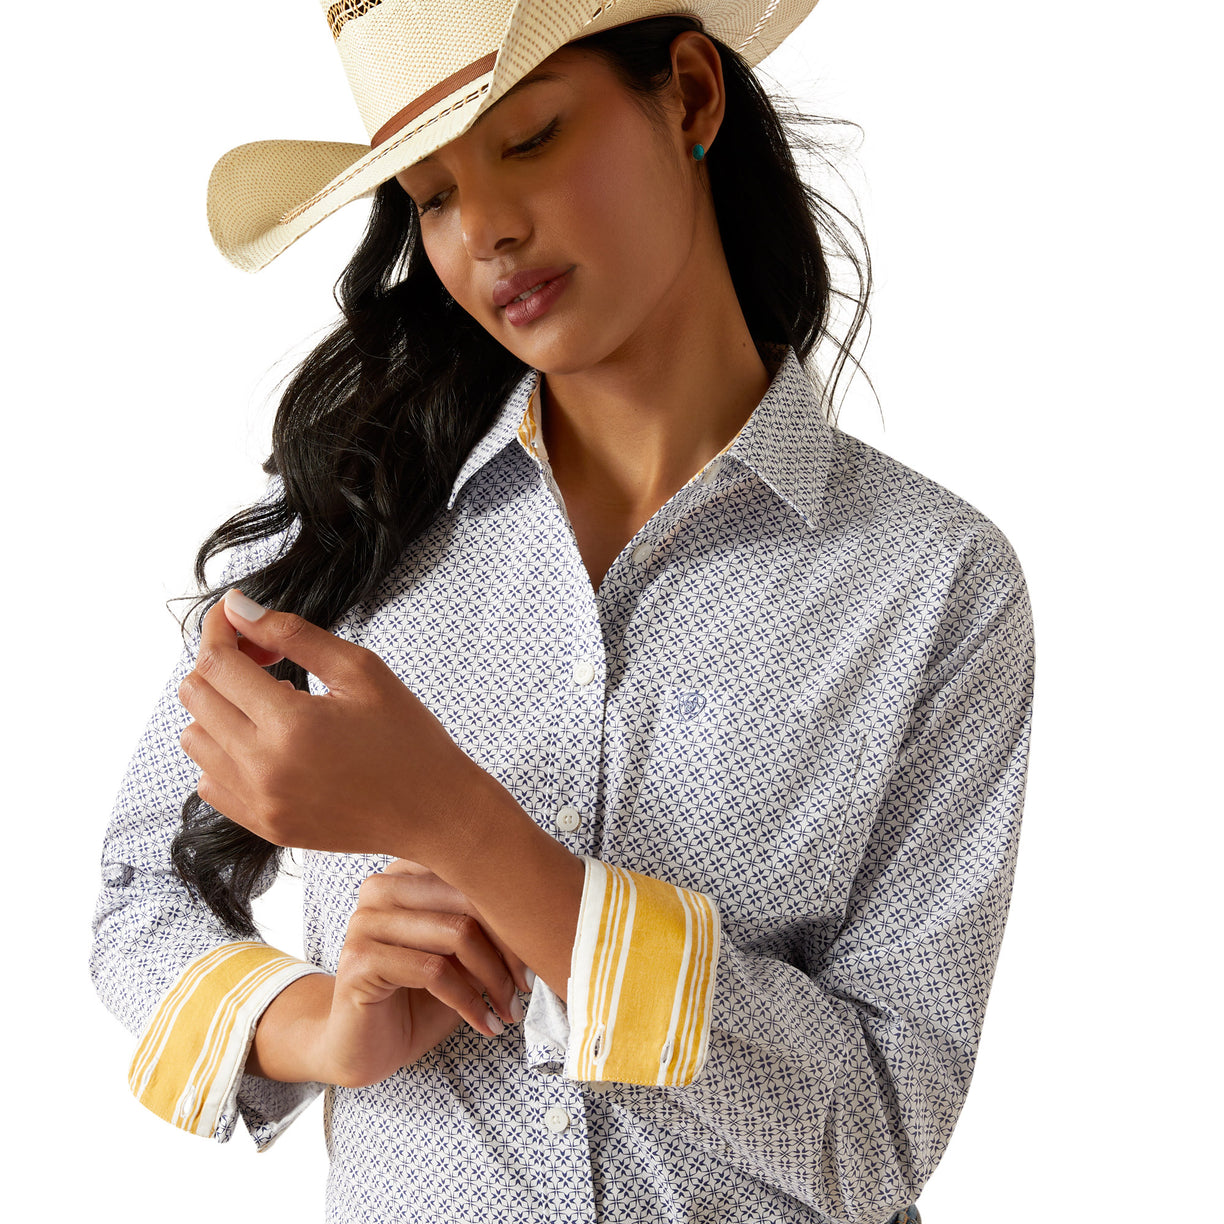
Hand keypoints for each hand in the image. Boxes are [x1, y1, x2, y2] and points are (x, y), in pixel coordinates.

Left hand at [177, 589, 480, 861]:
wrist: (435, 811)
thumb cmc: (409, 737)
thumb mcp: (361, 671)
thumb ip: (293, 634)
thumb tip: (238, 607)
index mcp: (292, 724)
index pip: (217, 662)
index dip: (220, 629)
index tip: (238, 617)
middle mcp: (264, 768)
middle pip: (196, 696)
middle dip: (221, 663)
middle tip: (265, 658)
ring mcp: (259, 803)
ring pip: (194, 739)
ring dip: (220, 710)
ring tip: (271, 705)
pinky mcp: (263, 825)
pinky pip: (208, 781)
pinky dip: (225, 754)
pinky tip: (268, 743)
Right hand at [306, 859, 530, 1087]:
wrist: (363, 1048)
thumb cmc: (418, 1000)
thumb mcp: (461, 959)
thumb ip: (487, 931)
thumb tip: (541, 922)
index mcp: (406, 872)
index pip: (475, 874)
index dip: (514, 914)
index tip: (539, 952)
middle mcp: (382, 887)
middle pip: (470, 898)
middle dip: (509, 947)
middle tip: (527, 985)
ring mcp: (366, 921)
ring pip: (457, 933)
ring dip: (494, 979)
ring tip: (509, 1009)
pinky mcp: (360, 960)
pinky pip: (434, 971)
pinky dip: (470, 1002)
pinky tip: (485, 1023)